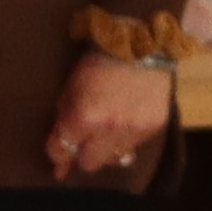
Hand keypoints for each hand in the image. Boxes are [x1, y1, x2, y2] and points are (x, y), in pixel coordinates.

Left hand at [46, 49, 176, 181]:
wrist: (141, 47)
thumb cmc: (97, 64)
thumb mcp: (70, 89)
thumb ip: (63, 119)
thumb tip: (59, 152)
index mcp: (83, 118)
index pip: (62, 151)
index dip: (57, 155)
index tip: (57, 159)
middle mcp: (109, 130)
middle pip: (89, 164)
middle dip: (81, 155)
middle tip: (82, 144)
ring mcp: (134, 131)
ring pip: (113, 158)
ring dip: (105, 149)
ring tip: (105, 133)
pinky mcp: (154, 128)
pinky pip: (134, 147)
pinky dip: (124, 141)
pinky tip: (123, 125)